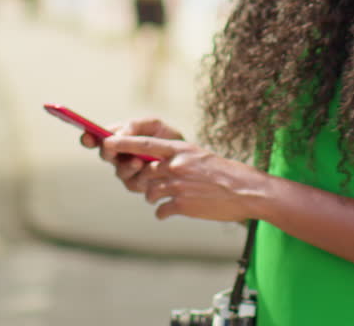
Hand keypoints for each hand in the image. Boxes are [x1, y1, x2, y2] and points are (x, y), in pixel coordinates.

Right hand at [81, 118, 183, 186]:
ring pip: (119, 171)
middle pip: (105, 155)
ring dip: (127, 166)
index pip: (97, 138)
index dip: (89, 138)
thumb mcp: (155, 125)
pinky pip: (133, 183)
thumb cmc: (167, 138)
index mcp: (119, 138)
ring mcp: (128, 172)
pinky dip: (139, 177)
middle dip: (108, 151)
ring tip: (138, 161)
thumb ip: (136, 126)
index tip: (87, 136)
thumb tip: (119, 135)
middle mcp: (119, 156)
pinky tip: (147, 171)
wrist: (187, 158)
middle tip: (110, 146)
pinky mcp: (138, 185)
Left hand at [103, 135, 267, 222]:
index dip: (123, 143)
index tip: (106, 142)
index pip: (144, 144)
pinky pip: (159, 210)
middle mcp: (176, 166)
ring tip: (172, 195)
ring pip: (148, 192)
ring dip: (154, 196)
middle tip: (154, 182)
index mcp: (180, 150)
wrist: (247, 192)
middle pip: (143, 173)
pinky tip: (174, 210)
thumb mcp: (199, 157)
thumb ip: (175, 160)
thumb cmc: (224, 173)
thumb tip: (153, 168)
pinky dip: (163, 212)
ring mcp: (177, 186)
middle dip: (143, 180)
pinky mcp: (181, 206)